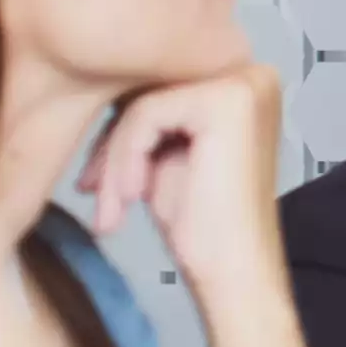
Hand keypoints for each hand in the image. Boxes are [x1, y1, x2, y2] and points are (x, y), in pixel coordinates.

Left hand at [81, 65, 319, 346]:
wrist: (234, 273)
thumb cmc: (205, 225)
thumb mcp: (168, 152)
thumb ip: (150, 113)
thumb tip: (97, 82)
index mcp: (246, 82)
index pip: (159, 81)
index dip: (121, 130)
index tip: (95, 178)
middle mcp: (253, 73)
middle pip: (149, 88)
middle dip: (113, 144)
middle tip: (92, 189)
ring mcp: (244, 84)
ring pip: (141, 103)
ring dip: (115, 157)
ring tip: (113, 205)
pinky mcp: (225, 102)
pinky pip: (144, 115)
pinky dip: (124, 158)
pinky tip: (130, 197)